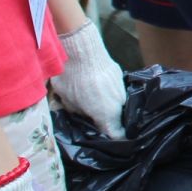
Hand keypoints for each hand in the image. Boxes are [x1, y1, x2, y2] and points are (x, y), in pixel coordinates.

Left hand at [49, 21, 125, 139]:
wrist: (83, 50)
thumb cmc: (73, 80)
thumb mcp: (69, 103)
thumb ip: (79, 114)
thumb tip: (82, 117)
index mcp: (107, 115)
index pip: (116, 136)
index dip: (110, 140)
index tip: (102, 140)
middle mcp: (119, 104)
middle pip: (117, 119)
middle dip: (106, 121)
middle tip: (91, 118)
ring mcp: (122, 89)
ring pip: (118, 104)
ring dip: (108, 105)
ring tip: (93, 100)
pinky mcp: (120, 76)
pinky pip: (116, 90)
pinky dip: (108, 92)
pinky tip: (96, 86)